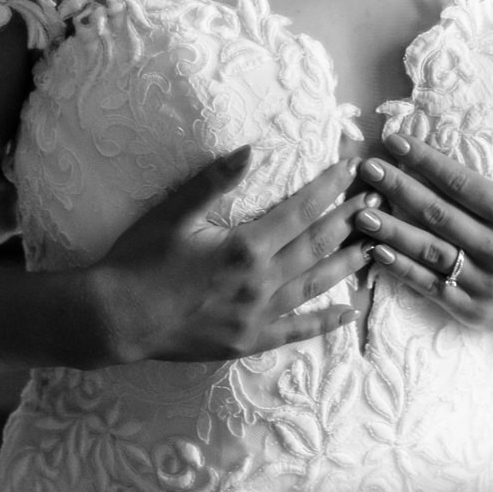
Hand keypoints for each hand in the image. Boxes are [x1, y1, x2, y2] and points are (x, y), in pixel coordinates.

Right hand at [91, 148, 365, 363]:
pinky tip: (349, 312)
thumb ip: (214, 181)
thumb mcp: (173, 212)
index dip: (330, 187)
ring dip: (347, 265)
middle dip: (349, 220)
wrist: (115, 317)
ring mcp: (256, 316)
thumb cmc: (139, 259)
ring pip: (315, 286)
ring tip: (375, 247)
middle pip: (317, 245)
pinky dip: (325, 322)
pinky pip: (296, 332)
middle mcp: (259, 282)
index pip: (301, 210)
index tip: (352, 168)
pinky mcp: (247, 342)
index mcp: (245, 247)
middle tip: (376, 200)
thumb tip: (250, 149)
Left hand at [355, 114, 492, 338]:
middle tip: (369, 167)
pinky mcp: (471, 310)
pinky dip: (402, 269)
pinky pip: (430, 287)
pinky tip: (377, 250)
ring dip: (392, 231)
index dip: (427, 162)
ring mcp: (485, 284)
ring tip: (361, 210)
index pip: (463, 184)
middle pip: (440, 215)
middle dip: (399, 188)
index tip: (396, 141)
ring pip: (430, 252)